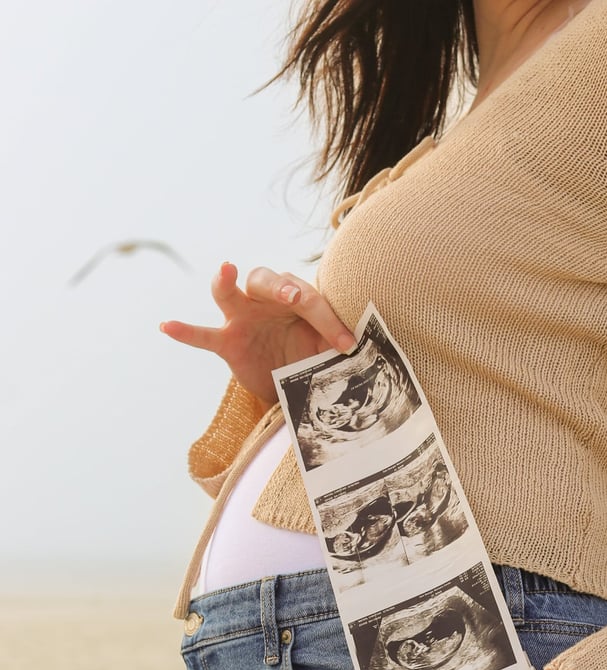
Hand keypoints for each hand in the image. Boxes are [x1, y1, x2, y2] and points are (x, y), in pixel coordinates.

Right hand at [159, 263, 356, 404]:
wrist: (290, 382)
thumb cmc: (310, 355)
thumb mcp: (327, 349)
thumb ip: (337, 342)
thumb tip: (360, 344)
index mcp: (295, 296)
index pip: (310, 300)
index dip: (330, 322)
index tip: (347, 345)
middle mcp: (265, 300)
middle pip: (267, 280)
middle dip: (282, 288)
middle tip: (295, 300)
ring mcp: (242, 319)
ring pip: (229, 293)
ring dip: (227, 281)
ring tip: (226, 270)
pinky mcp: (226, 343)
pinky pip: (202, 335)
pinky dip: (185, 331)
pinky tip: (166, 326)